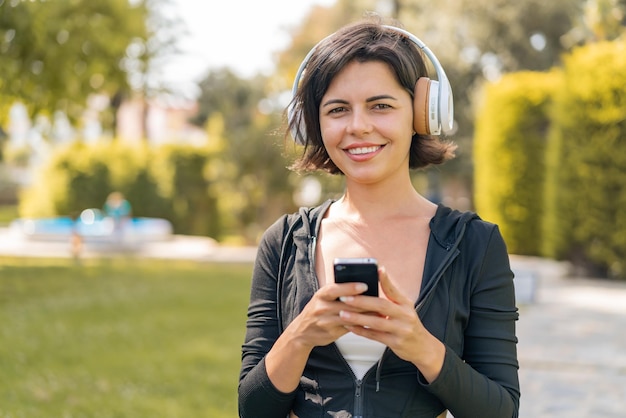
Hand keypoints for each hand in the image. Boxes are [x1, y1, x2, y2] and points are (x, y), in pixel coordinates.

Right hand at [285, 281, 371, 350]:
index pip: (335, 289)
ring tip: (379, 312)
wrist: (302, 331)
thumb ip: (338, 293)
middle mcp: (321, 308)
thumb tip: (362, 287)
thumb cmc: (317, 310)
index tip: (364, 285)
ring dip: (365, 315)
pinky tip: (371, 322)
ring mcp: (325, 322)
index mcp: (320, 295)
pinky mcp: (331, 334)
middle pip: (345, 305)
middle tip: (380, 300)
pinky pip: (349, 328)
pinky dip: (360, 325)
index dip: (350, 287)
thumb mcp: (322, 297)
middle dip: (363, 303)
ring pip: (349, 318)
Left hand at [337, 267, 444, 382]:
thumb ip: (392, 294)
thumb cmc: (409, 324)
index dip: (385, 280)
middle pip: (382, 306)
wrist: (423, 347)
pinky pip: (375, 336)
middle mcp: (405, 316)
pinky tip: (350, 327)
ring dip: (358, 318)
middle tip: (345, 297)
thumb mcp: (405, 307)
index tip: (376, 270)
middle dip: (361, 301)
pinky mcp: (396, 343)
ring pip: (376, 323)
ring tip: (343, 314)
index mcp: (406, 304)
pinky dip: (362, 331)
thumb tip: (379, 274)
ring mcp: (401, 330)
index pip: (394, 290)